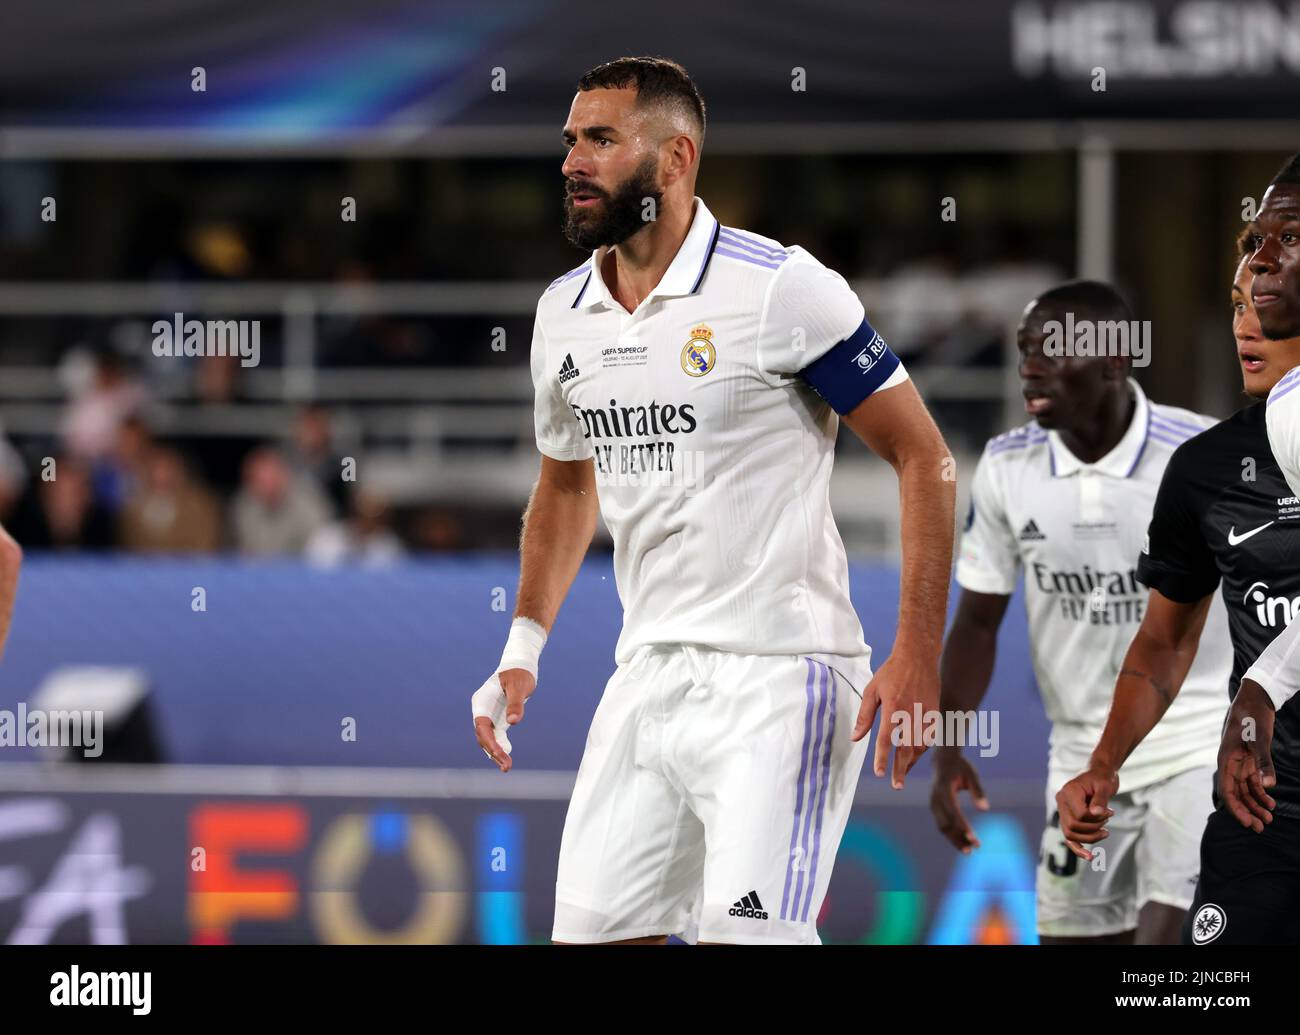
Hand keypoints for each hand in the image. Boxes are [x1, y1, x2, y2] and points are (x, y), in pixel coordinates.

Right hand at [472, 667, 535, 772]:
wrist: (520, 667)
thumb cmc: (519, 674)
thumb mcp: (519, 686)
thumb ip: (515, 703)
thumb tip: (513, 722)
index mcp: (482, 700)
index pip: (482, 725)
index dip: (489, 741)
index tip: (499, 753)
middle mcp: (482, 709)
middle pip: (483, 735)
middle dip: (493, 751)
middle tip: (506, 767)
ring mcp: (488, 715)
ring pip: (488, 738)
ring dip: (496, 753)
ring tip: (506, 767)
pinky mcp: (497, 718)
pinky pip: (496, 736)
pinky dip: (500, 747)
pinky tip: (506, 758)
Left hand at [853, 650, 939, 788]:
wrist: (918, 656)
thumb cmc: (891, 673)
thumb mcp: (872, 691)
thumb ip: (864, 716)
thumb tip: (855, 737)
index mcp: (893, 707)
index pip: (886, 739)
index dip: (882, 758)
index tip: (879, 773)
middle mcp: (911, 713)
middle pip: (907, 748)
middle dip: (901, 769)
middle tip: (896, 785)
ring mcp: (926, 713)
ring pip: (921, 745)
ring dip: (911, 760)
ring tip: (903, 772)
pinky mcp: (935, 712)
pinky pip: (930, 736)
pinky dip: (922, 747)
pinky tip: (915, 754)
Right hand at [929, 748, 988, 852]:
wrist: (943, 761)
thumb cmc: (960, 767)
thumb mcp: (972, 775)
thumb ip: (978, 791)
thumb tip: (985, 810)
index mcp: (944, 788)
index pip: (954, 812)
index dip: (963, 826)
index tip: (974, 839)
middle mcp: (935, 798)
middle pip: (945, 823)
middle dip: (959, 838)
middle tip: (974, 848)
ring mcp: (933, 804)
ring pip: (942, 827)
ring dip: (955, 839)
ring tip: (970, 850)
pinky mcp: (935, 808)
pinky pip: (942, 824)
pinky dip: (952, 834)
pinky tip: (964, 841)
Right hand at [1055, 766, 1118, 859]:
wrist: (1099, 773)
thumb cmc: (1102, 777)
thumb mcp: (1104, 786)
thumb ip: (1100, 800)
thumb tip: (1096, 814)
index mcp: (1068, 792)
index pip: (1079, 815)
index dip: (1096, 818)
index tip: (1110, 812)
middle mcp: (1061, 802)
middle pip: (1073, 826)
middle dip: (1093, 828)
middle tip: (1107, 820)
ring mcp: (1063, 811)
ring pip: (1070, 834)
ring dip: (1090, 837)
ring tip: (1106, 832)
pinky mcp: (1068, 818)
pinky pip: (1070, 837)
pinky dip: (1078, 848)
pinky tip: (1090, 857)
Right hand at [1218, 678, 1276, 830]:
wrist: (1256, 699)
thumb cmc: (1253, 717)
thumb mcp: (1260, 739)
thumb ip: (1263, 763)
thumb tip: (1267, 787)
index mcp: (1226, 760)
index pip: (1227, 791)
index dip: (1236, 809)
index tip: (1248, 822)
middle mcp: (1230, 764)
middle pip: (1236, 794)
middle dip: (1247, 811)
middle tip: (1260, 828)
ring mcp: (1240, 762)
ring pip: (1245, 790)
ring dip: (1255, 804)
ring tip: (1269, 818)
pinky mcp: (1250, 760)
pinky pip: (1253, 782)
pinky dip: (1261, 793)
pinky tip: (1271, 802)